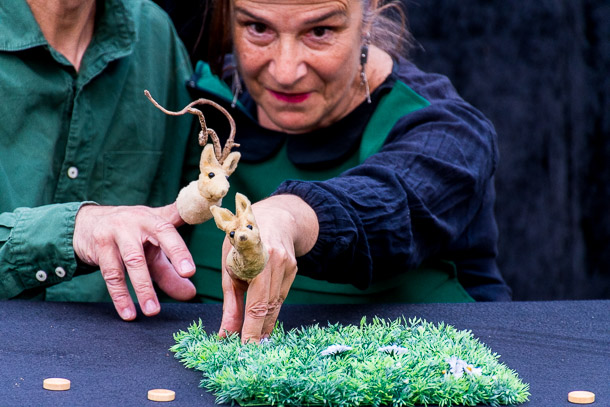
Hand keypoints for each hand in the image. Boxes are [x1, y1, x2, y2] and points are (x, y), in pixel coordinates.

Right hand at [73, 203, 195, 319]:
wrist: (90, 221)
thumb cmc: (132, 233)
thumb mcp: (154, 244)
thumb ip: (172, 267)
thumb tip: (190, 294)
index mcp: (152, 220)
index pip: (167, 232)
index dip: (179, 252)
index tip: (189, 272)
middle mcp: (133, 223)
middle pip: (152, 243)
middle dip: (163, 268)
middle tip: (182, 282)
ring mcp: (114, 234)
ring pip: (131, 263)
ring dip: (143, 289)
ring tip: (152, 311)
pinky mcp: (99, 248)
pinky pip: (111, 275)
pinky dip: (120, 297)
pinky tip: (128, 313)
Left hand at [218, 195, 317, 342]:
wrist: (271, 217)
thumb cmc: (241, 241)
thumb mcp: (229, 267)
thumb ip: (231, 303)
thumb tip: (226, 333)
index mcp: (257, 259)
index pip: (256, 303)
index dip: (251, 329)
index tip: (244, 348)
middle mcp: (276, 262)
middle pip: (269, 307)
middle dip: (258, 332)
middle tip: (248, 351)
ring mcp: (289, 266)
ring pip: (277, 304)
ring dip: (265, 325)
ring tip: (255, 342)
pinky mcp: (294, 269)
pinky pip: (281, 296)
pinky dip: (271, 311)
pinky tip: (263, 323)